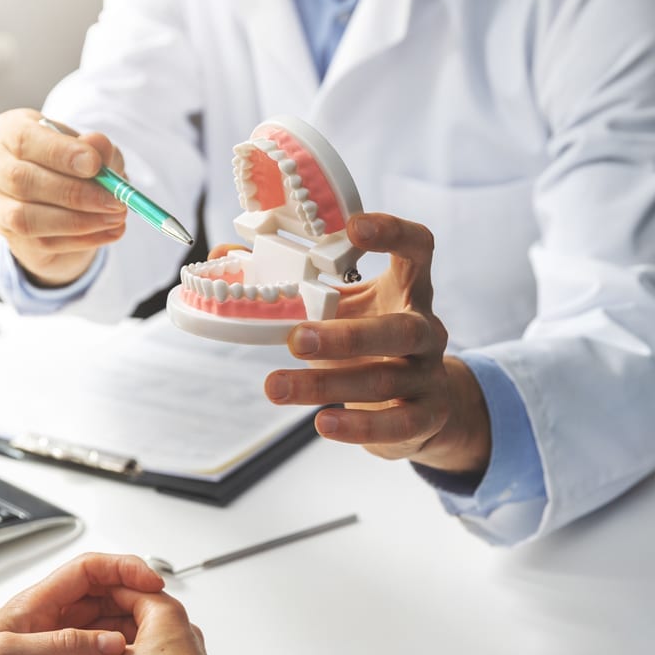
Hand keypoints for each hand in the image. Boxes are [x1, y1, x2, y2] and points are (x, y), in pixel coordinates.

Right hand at [0, 108, 128, 287]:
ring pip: (26, 217)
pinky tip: (110, 232)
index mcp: (10, 130)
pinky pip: (42, 242)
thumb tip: (98, 146)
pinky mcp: (10, 234)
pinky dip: (82, 239)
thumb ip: (98, 148)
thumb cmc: (78, 166)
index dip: (59, 153)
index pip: (23, 138)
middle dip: (74, 193)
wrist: (68, 203)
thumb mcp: (95, 152)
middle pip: (21, 179)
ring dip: (78, 221)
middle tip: (114, 200)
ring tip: (115, 217)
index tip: (95, 164)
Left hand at [0, 554, 163, 654]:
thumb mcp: (7, 654)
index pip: (89, 571)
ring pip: (97, 645)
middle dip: (131, 610)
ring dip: (121, 650)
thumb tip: (111, 641)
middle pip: (100, 605)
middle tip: (160, 626)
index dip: (123, 568)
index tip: (153, 581)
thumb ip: (61, 646)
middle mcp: (44, 626)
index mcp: (35, 604)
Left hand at [263, 213, 491, 474]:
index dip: (393, 232)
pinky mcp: (427, 415)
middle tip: (295, 338)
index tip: (353, 227)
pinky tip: (323, 424)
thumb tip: (225, 253)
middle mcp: (426, 328)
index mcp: (407, 289)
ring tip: (276, 387)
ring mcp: (429, 374)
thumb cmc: (369, 343)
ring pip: (383, 379)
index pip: (418, 248)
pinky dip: (359, 426)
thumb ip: (290, 281)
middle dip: (345, 336)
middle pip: (399, 329)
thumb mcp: (338, 307)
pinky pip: (397, 424)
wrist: (422, 403)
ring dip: (325, 384)